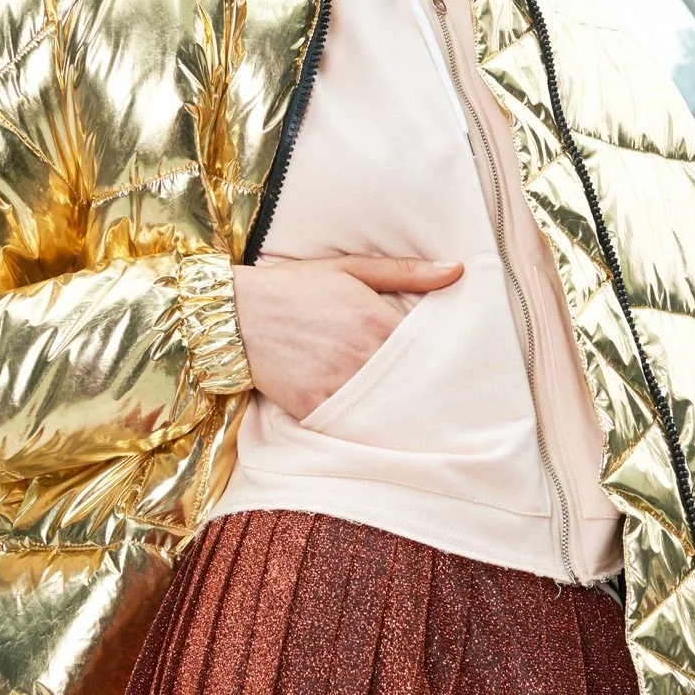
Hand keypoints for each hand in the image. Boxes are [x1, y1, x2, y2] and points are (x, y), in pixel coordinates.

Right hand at [232, 254, 462, 421]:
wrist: (234, 315)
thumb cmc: (295, 287)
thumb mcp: (351, 268)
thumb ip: (406, 271)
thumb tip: (457, 270)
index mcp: (376, 320)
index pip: (430, 349)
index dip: (447, 358)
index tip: (460, 366)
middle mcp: (360, 356)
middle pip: (413, 382)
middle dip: (430, 389)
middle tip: (452, 400)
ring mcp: (337, 385)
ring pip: (387, 408)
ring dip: (402, 411)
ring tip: (423, 417)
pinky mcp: (314, 408)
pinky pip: (353, 425)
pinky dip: (367, 426)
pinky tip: (380, 424)